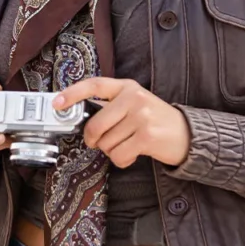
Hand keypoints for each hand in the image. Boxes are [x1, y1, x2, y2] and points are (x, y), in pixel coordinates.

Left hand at [53, 78, 190, 168]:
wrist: (187, 134)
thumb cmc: (155, 119)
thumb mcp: (135, 103)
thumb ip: (111, 106)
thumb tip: (80, 117)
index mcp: (127, 86)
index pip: (95, 85)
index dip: (73, 94)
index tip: (57, 103)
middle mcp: (133, 98)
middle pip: (95, 124)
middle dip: (93, 139)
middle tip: (99, 142)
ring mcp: (141, 117)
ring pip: (106, 143)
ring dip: (112, 150)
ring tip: (128, 143)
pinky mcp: (147, 137)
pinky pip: (119, 155)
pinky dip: (122, 160)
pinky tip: (133, 153)